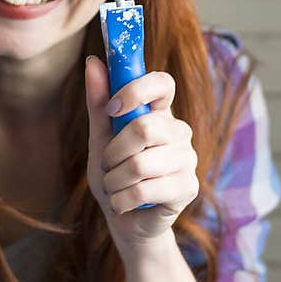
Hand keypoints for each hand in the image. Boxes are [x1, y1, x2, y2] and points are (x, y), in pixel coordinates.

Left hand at [84, 55, 199, 256]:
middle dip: (113, 152)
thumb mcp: (100, 137)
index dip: (137, 91)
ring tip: (115, 187)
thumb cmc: (113, 173)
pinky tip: (124, 203)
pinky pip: (144, 189)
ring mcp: (187, 159)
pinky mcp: (188, 187)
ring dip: (114, 180)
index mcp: (160, 113)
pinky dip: (122, 199)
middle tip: (107, 165)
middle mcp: (179, 131)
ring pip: (140, 163)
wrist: (124, 219)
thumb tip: (93, 62)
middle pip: (145, 127)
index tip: (114, 108)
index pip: (163, 82)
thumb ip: (99, 103)